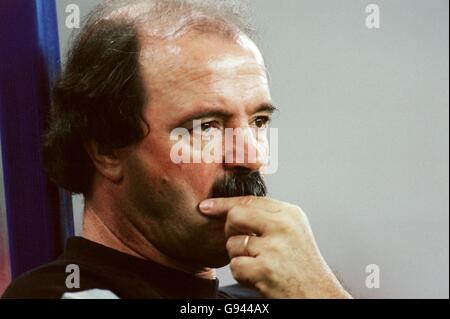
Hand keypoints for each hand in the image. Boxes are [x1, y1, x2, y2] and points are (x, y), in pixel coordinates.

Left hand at [199, 196, 351, 298]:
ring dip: (240, 258)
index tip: (207, 206)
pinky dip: (242, 275)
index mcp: (290, 214)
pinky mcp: (265, 269)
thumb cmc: (302, 265)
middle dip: (230, 231)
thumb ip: (269, 216)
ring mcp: (274, 248)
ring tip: (259, 264)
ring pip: (232, 244)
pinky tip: (259, 277)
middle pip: (235, 216)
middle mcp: (283, 226)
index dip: (224, 203)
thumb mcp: (294, 231)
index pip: (249, 200)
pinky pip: (235, 266)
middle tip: (242, 244)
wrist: (318, 295)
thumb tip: (232, 207)